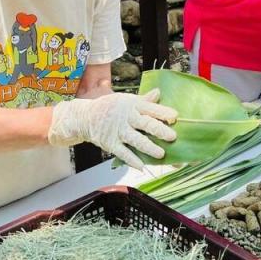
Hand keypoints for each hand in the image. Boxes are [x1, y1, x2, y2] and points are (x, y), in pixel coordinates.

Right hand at [47, 89, 177, 168]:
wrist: (85, 116)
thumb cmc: (110, 107)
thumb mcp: (127, 100)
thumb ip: (144, 100)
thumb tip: (159, 92)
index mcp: (133, 105)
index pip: (150, 108)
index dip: (163, 112)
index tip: (175, 116)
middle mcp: (127, 118)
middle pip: (145, 124)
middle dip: (160, 130)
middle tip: (173, 137)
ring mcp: (118, 131)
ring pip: (136, 140)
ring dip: (149, 147)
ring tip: (161, 154)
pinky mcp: (111, 143)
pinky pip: (122, 153)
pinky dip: (132, 160)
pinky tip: (142, 166)